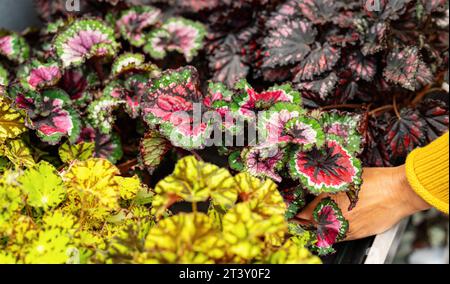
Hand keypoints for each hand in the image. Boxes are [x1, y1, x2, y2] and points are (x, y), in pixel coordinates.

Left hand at [296, 165, 430, 240]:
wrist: (397, 192)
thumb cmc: (375, 180)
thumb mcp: (346, 176)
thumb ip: (329, 183)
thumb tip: (316, 185)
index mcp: (327, 200)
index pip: (303, 212)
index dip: (295, 213)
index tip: (289, 212)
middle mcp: (333, 216)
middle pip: (310, 224)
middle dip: (302, 222)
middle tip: (294, 220)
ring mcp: (344, 227)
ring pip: (322, 232)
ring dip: (314, 229)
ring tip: (307, 226)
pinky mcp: (356, 234)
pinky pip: (337, 238)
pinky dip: (329, 235)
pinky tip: (325, 231)